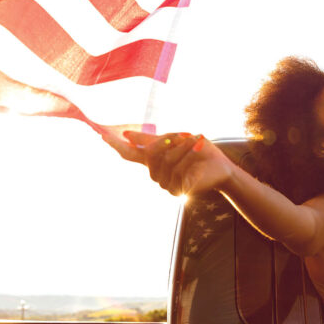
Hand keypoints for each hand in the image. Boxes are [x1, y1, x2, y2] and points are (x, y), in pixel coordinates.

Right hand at [103, 130, 232, 195]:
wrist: (221, 167)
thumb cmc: (198, 152)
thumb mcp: (174, 140)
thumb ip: (150, 139)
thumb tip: (126, 134)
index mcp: (153, 161)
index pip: (129, 154)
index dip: (116, 145)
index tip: (101, 134)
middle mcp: (157, 174)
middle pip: (152, 154)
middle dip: (170, 142)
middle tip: (187, 133)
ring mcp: (167, 184)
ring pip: (167, 162)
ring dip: (184, 148)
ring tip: (199, 139)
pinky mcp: (180, 190)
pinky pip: (179, 170)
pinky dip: (191, 157)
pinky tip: (201, 150)